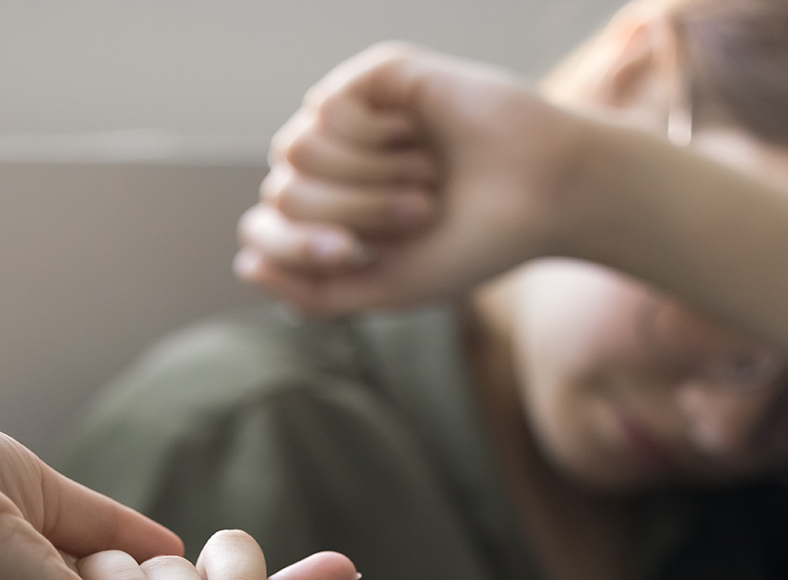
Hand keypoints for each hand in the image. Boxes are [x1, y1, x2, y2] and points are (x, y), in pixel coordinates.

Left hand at [235, 43, 594, 314]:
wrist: (542, 195)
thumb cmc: (472, 245)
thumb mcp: (387, 290)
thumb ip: (313, 294)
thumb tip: (245, 260)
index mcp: (332, 216)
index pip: (265, 228)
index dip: (299, 247)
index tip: (351, 255)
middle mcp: (335, 165)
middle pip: (282, 192)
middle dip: (349, 212)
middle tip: (417, 210)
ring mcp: (353, 117)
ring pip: (296, 149)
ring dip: (366, 178)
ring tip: (424, 175)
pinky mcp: (376, 76)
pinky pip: (326, 106)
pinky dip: (372, 136)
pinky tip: (418, 136)